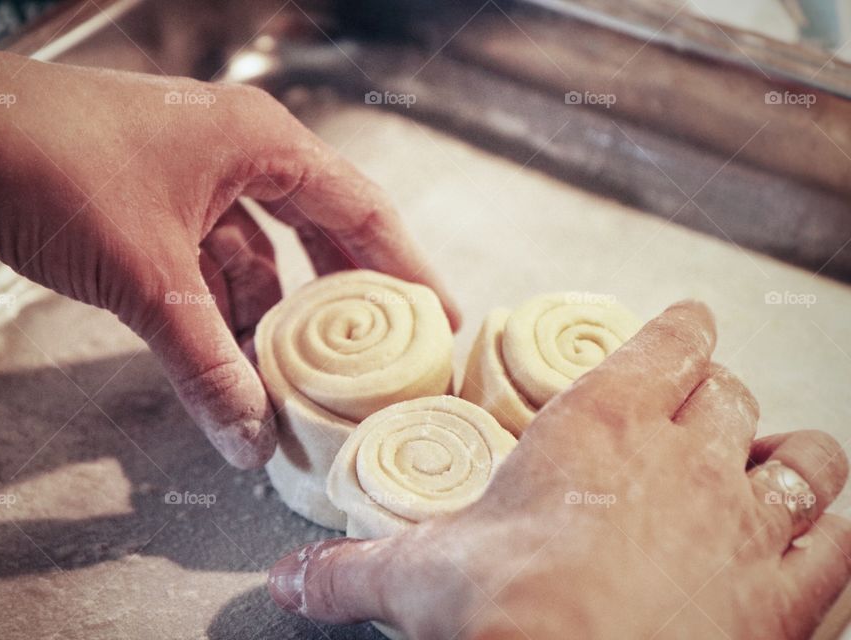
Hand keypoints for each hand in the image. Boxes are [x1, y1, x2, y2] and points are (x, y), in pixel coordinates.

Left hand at [0, 42, 459, 468]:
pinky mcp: (154, 202)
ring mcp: (195, 176)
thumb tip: (249, 437)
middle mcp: (239, 153)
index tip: (439, 319)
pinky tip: (233, 352)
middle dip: (348, 295)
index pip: (362, 210)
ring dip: (278, 310)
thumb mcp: (148, 277)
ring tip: (304, 370)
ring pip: (262, 250)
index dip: (408, 269)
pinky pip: (213, 260)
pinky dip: (226, 306)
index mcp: (262, 143)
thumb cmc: (50, 167)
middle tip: (385, 351)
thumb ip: (206, 362)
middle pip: (320, 229)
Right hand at [269, 301, 849, 638]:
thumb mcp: (419, 578)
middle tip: (701, 411)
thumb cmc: (509, 612)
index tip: (683, 327)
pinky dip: (827, 533)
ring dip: (789, 454)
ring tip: (772, 461)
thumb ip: (351, 568)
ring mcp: (745, 525)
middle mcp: (685, 459)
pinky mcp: (784, 596)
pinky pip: (834, 541)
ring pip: (802, 456)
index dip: (680, 329)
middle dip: (718, 396)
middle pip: (729, 394)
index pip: (667, 342)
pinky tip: (810, 542)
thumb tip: (286, 579)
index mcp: (602, 426)